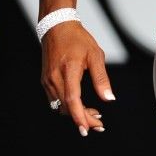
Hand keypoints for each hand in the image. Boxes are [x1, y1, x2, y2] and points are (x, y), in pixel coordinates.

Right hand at [40, 21, 115, 135]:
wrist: (57, 27)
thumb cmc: (77, 39)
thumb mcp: (95, 54)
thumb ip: (101, 78)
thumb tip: (109, 98)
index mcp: (69, 69)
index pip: (72, 99)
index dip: (80, 116)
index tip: (88, 128)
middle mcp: (55, 77)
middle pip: (67, 107)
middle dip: (83, 119)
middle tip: (99, 123)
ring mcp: (48, 80)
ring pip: (60, 106)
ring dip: (75, 114)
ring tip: (94, 114)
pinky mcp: (45, 81)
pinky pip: (55, 100)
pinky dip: (68, 107)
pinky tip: (80, 105)